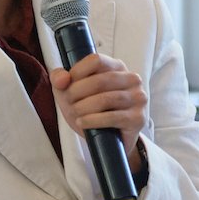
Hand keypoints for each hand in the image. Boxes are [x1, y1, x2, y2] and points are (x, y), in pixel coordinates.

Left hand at [51, 51, 146, 167]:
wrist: (110, 139)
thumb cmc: (92, 109)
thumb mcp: (72, 92)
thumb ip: (60, 79)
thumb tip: (61, 80)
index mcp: (117, 67)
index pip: (96, 60)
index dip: (77, 72)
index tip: (67, 85)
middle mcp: (131, 79)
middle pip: (99, 80)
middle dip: (77, 93)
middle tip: (69, 103)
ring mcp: (138, 98)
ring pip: (105, 99)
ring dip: (83, 108)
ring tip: (76, 114)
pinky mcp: (137, 118)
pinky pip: (112, 117)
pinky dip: (92, 120)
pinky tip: (83, 122)